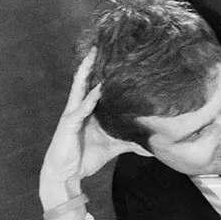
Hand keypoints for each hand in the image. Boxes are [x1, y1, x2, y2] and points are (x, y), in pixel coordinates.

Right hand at [39, 50, 145, 209]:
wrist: (66, 175)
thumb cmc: (86, 157)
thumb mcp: (114, 147)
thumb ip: (131, 141)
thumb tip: (153, 143)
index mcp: (89, 110)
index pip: (96, 85)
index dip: (102, 70)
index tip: (114, 53)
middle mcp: (80, 108)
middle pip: (86, 81)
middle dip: (91, 63)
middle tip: (99, 44)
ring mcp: (73, 114)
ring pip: (79, 88)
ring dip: (86, 72)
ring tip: (93, 56)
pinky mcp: (69, 125)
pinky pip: (80, 109)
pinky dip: (89, 99)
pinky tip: (98, 90)